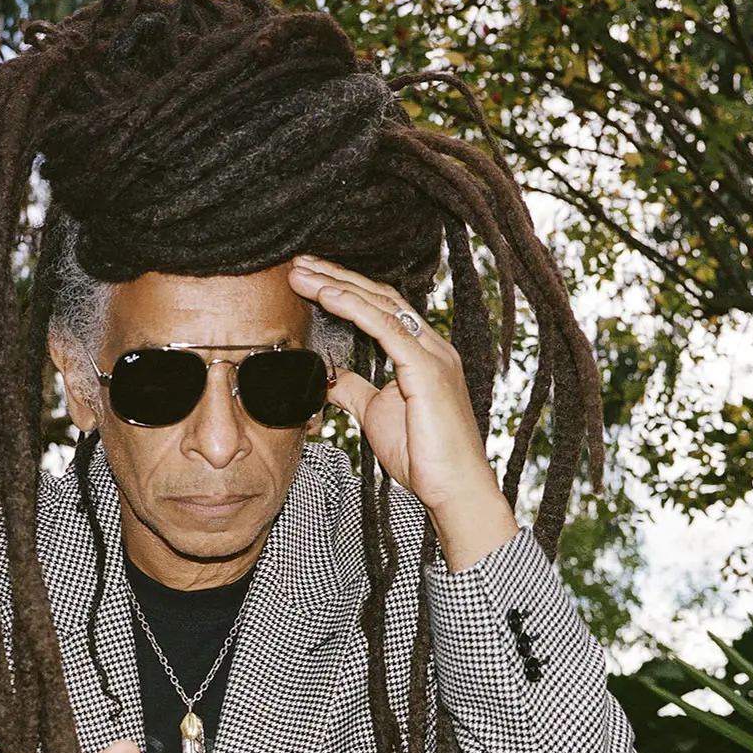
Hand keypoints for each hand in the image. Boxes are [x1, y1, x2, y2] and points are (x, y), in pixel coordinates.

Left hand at [288, 255, 518, 568]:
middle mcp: (432, 347)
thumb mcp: (376, 415)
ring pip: (381, 305)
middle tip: (298, 263)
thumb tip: (329, 376)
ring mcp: (433, 356)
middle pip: (379, 297)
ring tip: (302, 273)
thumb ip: (356, 390)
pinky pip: (387, 329)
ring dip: (337, 285)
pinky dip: (354, 308)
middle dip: (336, 277)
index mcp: (422, 354)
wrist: (454, 488)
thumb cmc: (424, 457)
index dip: (345, 290)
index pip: (381, 308)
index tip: (309, 279)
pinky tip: (327, 295)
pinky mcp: (428, 371)